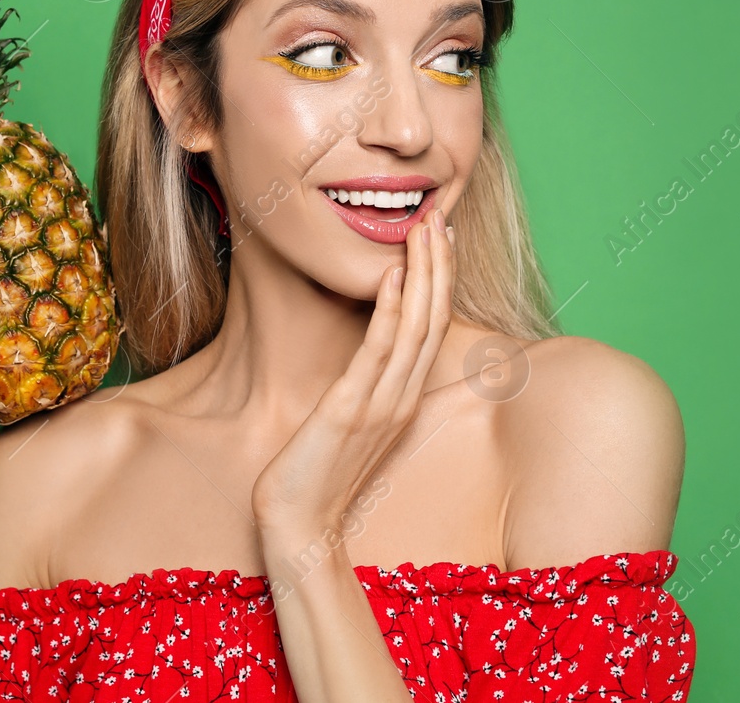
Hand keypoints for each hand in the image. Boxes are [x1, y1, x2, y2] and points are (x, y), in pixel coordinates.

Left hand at [250, 209, 454, 544]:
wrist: (299, 524)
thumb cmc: (315, 472)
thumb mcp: (349, 420)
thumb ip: (363, 385)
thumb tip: (362, 351)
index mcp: (403, 396)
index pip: (433, 325)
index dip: (440, 278)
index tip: (439, 235)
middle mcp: (401, 396)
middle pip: (434, 318)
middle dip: (439, 263)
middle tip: (438, 214)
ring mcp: (381, 403)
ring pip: (415, 327)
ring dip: (422, 274)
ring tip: (423, 229)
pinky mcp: (351, 409)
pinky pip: (378, 352)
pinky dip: (389, 311)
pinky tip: (391, 276)